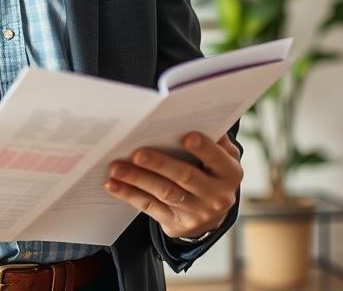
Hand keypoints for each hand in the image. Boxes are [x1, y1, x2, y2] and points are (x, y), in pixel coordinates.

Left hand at [104, 131, 241, 239]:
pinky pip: (150, 207)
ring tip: (115, 167)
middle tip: (137, 153)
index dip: (204, 149)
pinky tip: (113, 184)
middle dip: (160, 164)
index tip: (187, 137)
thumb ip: (213, 141)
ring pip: (164, 193)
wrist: (210, 217)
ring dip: (137, 179)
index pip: (217, 159)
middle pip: (186, 177)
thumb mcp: (222, 159)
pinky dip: (129, 194)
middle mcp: (216, 196)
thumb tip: (193, 117)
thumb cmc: (211, 174)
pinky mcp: (176, 224)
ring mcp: (196, 212)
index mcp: (229, 174)